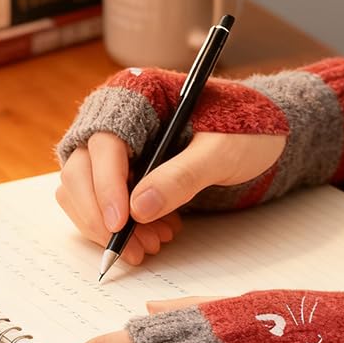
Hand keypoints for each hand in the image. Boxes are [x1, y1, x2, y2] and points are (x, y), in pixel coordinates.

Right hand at [56, 129, 285, 266]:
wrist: (263, 136)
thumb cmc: (247, 130)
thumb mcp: (223, 152)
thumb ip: (182, 176)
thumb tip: (138, 209)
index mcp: (138, 95)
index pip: (103, 142)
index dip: (105, 185)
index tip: (121, 223)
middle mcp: (116, 119)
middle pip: (80, 169)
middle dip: (102, 215)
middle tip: (134, 248)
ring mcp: (115, 148)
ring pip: (82, 192)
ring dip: (107, 227)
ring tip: (152, 245)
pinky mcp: (122, 173)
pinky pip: (100, 203)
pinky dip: (117, 227)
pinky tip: (152, 236)